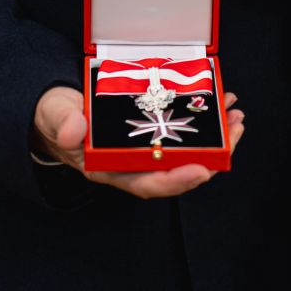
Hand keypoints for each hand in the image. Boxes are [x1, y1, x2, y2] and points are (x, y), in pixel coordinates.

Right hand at [30, 85, 244, 198]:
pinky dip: (203, 124)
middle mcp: (131, 164)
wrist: (54, 111)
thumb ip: (64, 122)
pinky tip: (219, 107)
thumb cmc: (56, 118)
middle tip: (235, 131)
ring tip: (235, 118)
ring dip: (215, 139)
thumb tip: (75, 131)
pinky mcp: (151, 132)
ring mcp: (143, 149)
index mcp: (108, 168)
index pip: (146, 182)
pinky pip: (182, 134)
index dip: (176, 180)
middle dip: (211, 155)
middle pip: (176, 169)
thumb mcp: (56, 116)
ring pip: (185, 152)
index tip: (202, 169)